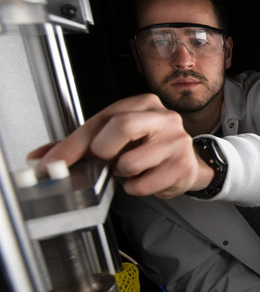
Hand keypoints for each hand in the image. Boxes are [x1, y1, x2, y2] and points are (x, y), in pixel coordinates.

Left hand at [27, 94, 213, 198]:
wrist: (185, 163)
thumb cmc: (147, 147)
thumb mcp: (114, 137)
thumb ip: (78, 145)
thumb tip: (41, 158)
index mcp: (144, 104)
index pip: (103, 118)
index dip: (74, 143)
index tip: (54, 162)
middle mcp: (164, 118)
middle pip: (122, 126)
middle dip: (104, 151)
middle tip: (106, 161)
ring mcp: (177, 141)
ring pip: (130, 162)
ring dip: (122, 173)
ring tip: (131, 169)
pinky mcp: (183, 166)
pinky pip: (143, 184)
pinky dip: (136, 187)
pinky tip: (144, 179)